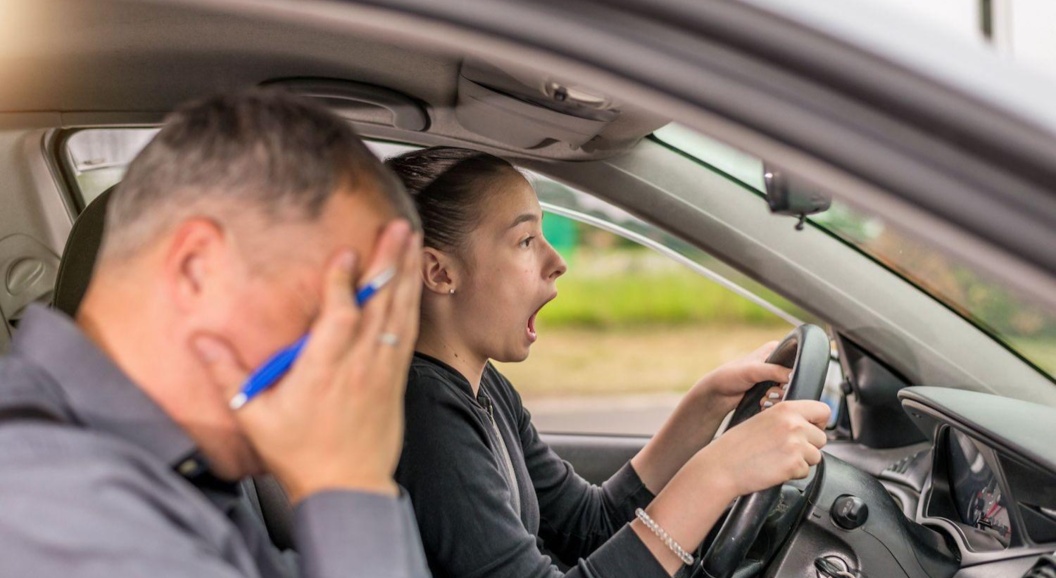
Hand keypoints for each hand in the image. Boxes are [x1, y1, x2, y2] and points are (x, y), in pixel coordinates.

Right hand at [194, 220, 422, 502]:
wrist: (347, 489)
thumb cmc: (300, 454)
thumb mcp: (255, 416)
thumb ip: (227, 374)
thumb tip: (198, 340)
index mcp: (324, 371)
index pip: (338, 318)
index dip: (342, 284)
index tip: (344, 252)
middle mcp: (359, 365)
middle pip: (379, 305)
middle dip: (388, 262)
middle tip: (395, 228)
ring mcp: (382, 370)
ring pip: (399, 313)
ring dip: (406, 274)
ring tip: (410, 239)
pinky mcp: (396, 377)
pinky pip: (408, 331)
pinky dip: (411, 301)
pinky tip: (414, 281)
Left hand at [687, 341, 791, 415]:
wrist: (718, 394)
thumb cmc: (730, 376)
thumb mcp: (753, 371)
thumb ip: (774, 371)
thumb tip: (794, 375)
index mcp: (775, 350)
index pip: (796, 359)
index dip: (793, 373)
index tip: (783, 383)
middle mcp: (776, 362)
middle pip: (794, 378)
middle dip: (783, 389)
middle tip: (770, 393)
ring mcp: (773, 377)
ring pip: (789, 390)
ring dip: (778, 398)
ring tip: (764, 399)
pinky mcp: (770, 390)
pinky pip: (781, 399)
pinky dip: (774, 403)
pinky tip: (763, 404)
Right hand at [694, 399, 829, 497]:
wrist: (722, 466)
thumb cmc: (737, 446)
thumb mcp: (763, 419)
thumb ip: (787, 419)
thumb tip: (809, 426)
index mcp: (786, 408)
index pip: (823, 410)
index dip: (819, 422)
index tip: (811, 429)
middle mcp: (794, 424)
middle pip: (821, 437)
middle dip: (808, 446)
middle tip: (786, 450)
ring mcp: (795, 445)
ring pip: (816, 456)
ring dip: (801, 461)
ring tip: (778, 459)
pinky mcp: (794, 465)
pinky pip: (806, 472)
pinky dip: (793, 473)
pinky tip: (775, 468)